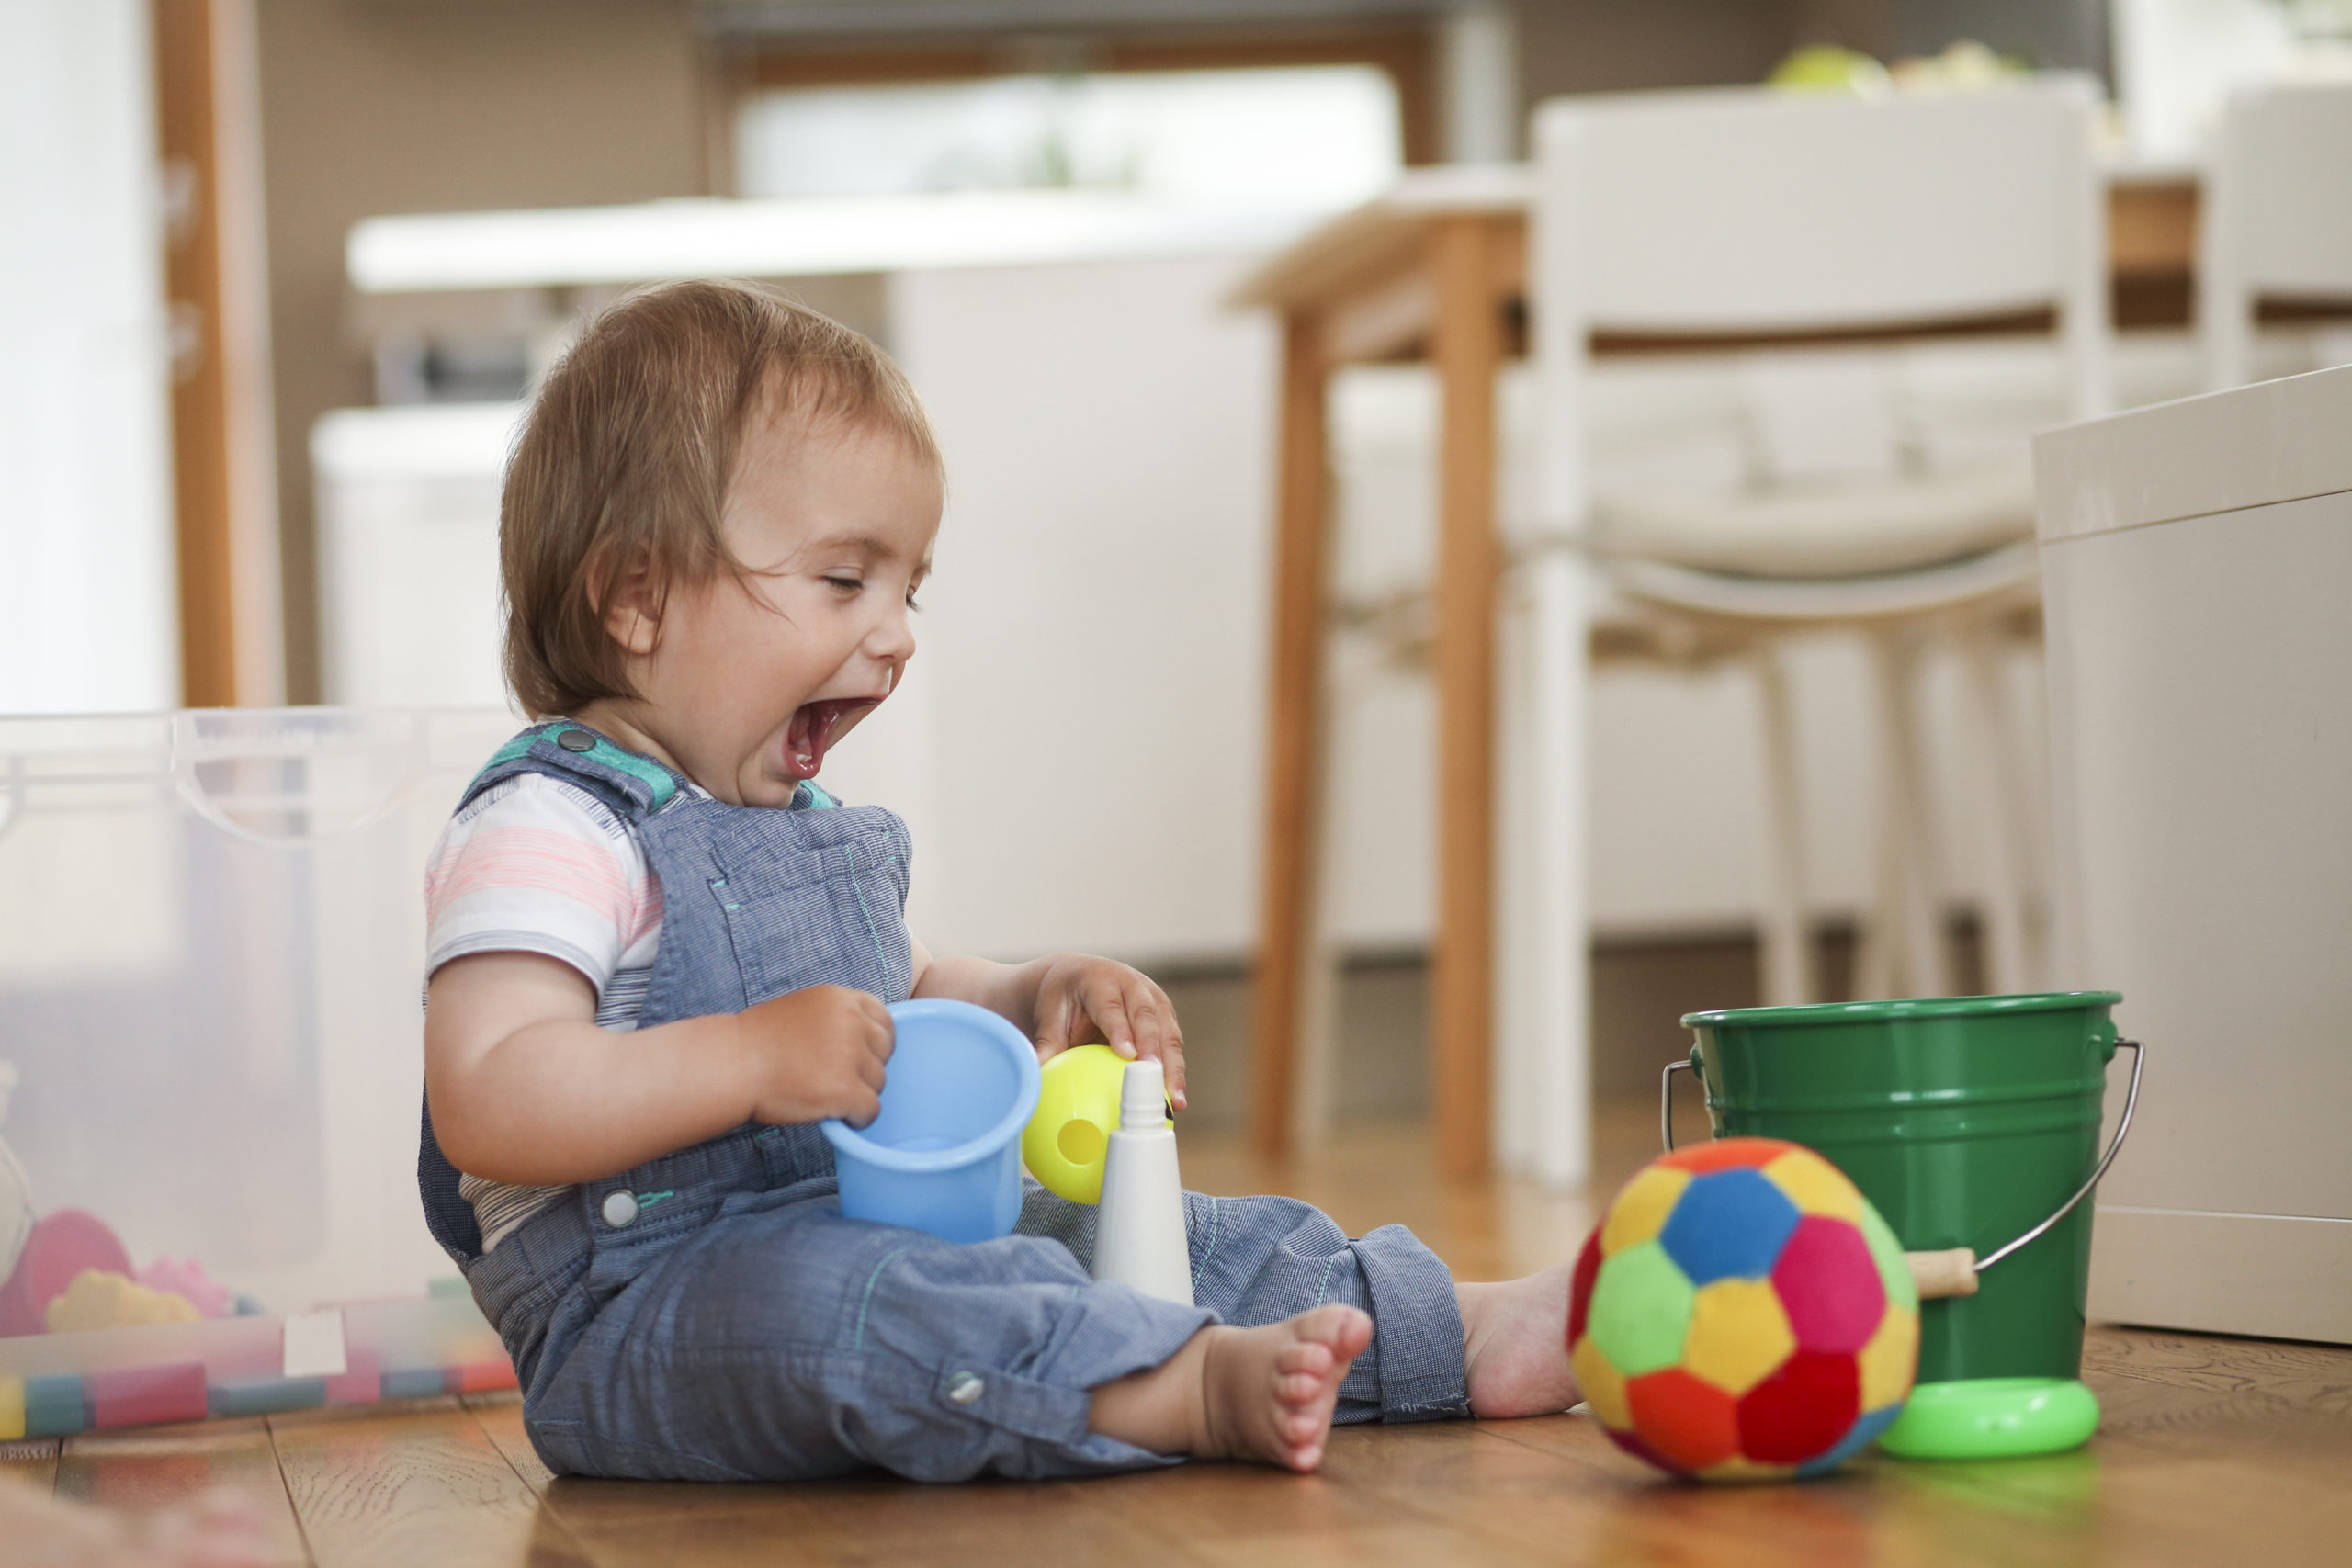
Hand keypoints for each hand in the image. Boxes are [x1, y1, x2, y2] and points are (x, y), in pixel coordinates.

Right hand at [737, 984, 893, 1127]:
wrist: (731, 1065)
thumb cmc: (757, 1042)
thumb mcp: (804, 1009)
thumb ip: (837, 1018)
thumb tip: (865, 1040)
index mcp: (841, 998)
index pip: (884, 1020)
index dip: (874, 1043)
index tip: (858, 1057)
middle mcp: (851, 1022)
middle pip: (885, 1052)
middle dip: (867, 1068)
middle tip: (835, 1078)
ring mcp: (849, 1056)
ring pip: (879, 1082)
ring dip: (858, 1094)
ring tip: (825, 1095)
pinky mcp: (844, 1090)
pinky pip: (871, 1110)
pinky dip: (857, 1118)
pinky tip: (835, 1115)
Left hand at [1029, 955, 1187, 1110]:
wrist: (1077, 977)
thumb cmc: (1061, 998)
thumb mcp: (1049, 1015)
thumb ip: (1046, 1044)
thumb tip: (1035, 1076)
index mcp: (1099, 979)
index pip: (1111, 1006)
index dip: (1121, 1030)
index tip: (1128, 1055)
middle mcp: (1132, 984)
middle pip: (1147, 1017)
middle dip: (1154, 1049)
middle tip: (1155, 1080)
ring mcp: (1153, 998)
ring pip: (1167, 1032)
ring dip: (1173, 1066)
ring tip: (1174, 1100)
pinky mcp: (1165, 1015)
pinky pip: (1172, 1043)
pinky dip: (1175, 1070)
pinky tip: (1174, 1098)